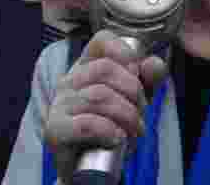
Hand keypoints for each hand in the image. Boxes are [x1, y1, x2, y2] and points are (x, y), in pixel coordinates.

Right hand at [43, 32, 167, 182]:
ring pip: (98, 96)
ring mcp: (59, 104)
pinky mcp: (55, 130)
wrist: (89, 169)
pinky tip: (117, 138)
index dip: (125, 51)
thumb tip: (154, 63)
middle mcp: (69, 81)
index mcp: (86, 67)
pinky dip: (109, 130)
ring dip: (127, 114)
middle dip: (133, 92)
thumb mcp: (134, 100)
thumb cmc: (110, 128)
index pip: (102, 40)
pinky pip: (86, 123)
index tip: (137, 72)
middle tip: (141, 113)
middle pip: (105, 70)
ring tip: (134, 130)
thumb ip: (147, 80)